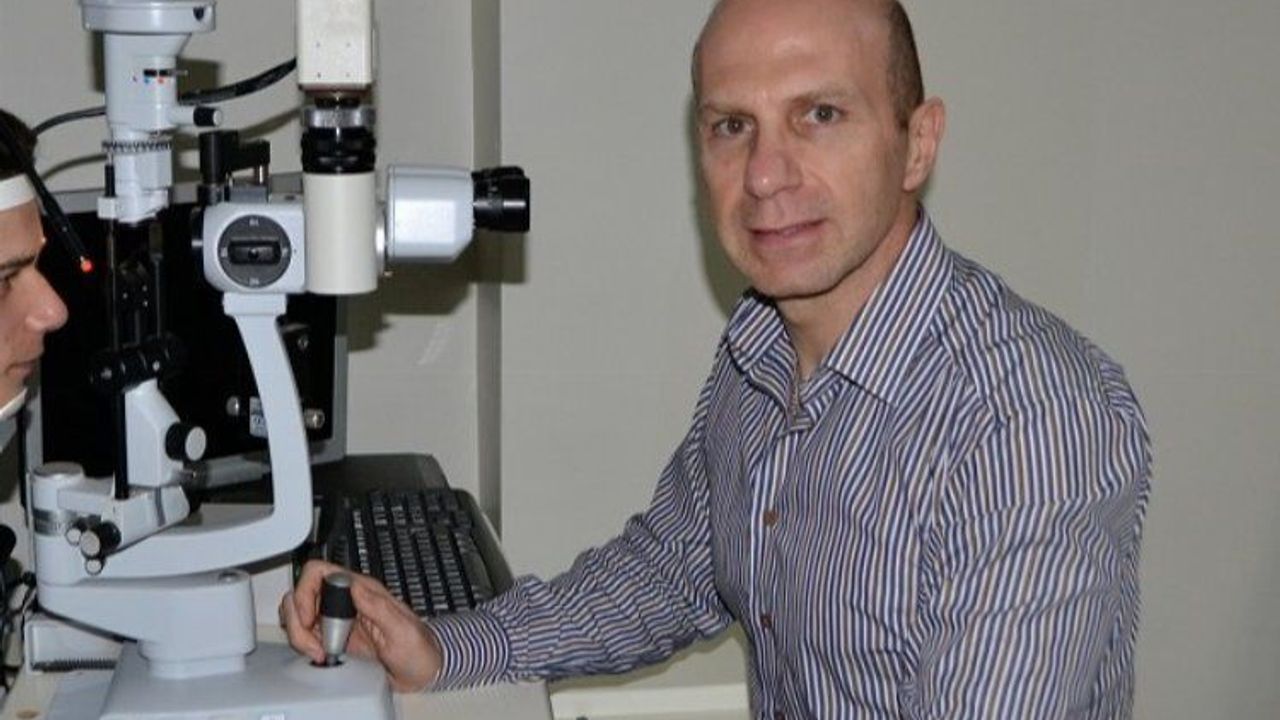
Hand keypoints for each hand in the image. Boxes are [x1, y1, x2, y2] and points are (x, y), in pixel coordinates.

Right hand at [281, 559, 443, 691]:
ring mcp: (336, 618)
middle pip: (301, 593)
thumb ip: (379, 608)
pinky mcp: (331, 636)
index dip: (306, 592)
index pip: (320, 572)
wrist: (421, 671)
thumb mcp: (404, 630)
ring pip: (298, 613)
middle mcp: (346, 601)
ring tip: (318, 651)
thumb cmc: (419, 649)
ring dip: (299, 633)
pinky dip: (303, 644)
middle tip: (313, 643)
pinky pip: (304, 632)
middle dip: (299, 620)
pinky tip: (320, 655)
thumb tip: (355, 587)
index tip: (311, 619)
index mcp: (363, 591)